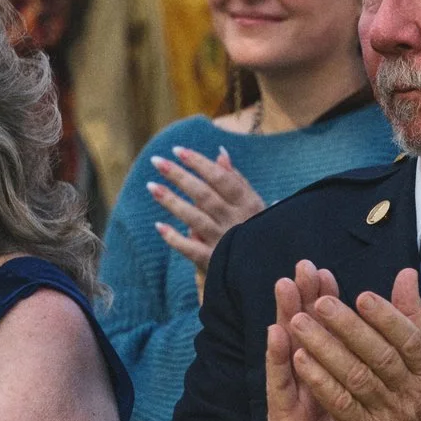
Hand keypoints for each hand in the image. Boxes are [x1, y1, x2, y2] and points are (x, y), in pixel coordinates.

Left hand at [150, 147, 265, 301]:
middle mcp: (236, 220)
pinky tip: (159, 226)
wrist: (268, 270)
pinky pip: (191, 249)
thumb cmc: (259, 232)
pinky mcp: (214, 262)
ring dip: (172, 202)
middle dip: (180, 176)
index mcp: (248, 204)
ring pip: (195, 218)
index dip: (199, 163)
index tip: (177, 151)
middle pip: (204, 195)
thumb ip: (237, 180)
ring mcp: (224, 242)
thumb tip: (220, 153)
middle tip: (157, 162)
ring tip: (151, 187)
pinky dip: (175, 238)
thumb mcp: (256, 205)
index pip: (221, 178)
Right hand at [263, 261, 356, 420]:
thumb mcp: (355, 410)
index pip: (321, 333)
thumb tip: (377, 353)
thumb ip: (362, 378)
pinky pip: (280, 385)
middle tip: (304, 265)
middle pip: (300, 332)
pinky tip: (276, 334)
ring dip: (283, 315)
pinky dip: (277, 359)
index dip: (323, 303)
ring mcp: (290, 400)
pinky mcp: (282, 420)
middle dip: (302, 297)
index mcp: (323, 379)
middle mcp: (303, 384)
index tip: (327, 272)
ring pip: (286, 351)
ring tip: (284, 284)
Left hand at [284, 268, 420, 420]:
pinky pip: (340, 405)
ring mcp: (388, 417)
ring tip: (298, 323)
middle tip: (319, 302)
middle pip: (379, 356)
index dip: (386, 317)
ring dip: (324, 349)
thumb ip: (412, 319)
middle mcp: (411, 394)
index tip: (361, 295)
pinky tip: (299, 361)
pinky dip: (319, 381)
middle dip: (348, 327)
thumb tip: (405, 274)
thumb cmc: (417, 406)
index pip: (409, 340)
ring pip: (355, 378)